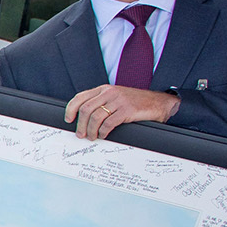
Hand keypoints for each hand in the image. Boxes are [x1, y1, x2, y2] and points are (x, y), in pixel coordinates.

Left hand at [63, 84, 180, 140]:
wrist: (158, 102)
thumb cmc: (135, 102)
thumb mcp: (115, 98)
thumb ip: (101, 103)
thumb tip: (83, 119)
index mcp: (103, 89)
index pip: (80, 97)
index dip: (71, 109)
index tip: (68, 120)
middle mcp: (109, 93)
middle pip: (86, 109)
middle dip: (80, 125)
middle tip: (80, 134)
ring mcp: (118, 101)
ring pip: (95, 117)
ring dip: (90, 130)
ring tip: (91, 137)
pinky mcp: (127, 110)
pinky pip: (109, 123)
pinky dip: (102, 132)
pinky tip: (102, 135)